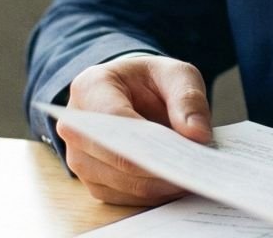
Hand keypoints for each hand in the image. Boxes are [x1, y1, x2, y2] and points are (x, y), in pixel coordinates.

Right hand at [56, 55, 212, 205]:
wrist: (133, 93)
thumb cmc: (151, 81)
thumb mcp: (176, 74)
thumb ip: (189, 99)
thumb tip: (197, 135)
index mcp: (90, 88)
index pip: (114, 121)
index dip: (148, 141)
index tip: (182, 152)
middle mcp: (75, 127)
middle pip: (117, 159)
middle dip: (160, 168)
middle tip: (197, 170)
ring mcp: (80, 158)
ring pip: (124, 184)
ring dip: (160, 185)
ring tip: (193, 177)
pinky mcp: (93, 181)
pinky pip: (125, 198)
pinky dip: (154, 194)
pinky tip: (178, 184)